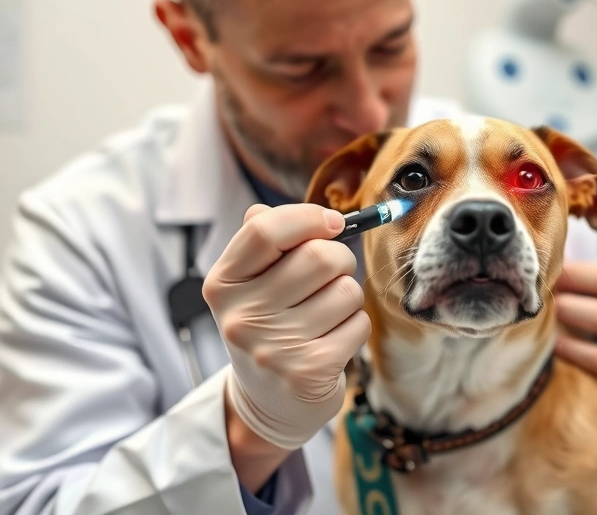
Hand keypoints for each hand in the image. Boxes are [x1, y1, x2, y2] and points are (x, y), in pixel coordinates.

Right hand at [203, 203, 369, 454]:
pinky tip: (333, 341)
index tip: (333, 223)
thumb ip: (261, 243)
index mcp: (223, 284)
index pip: (265, 230)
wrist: (268, 402)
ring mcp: (273, 348)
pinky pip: (358, 324)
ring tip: (327, 315)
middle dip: (340, 260)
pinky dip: (355, 327)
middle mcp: (241, 316)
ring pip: (346, 290)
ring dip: (348, 297)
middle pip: (320, 256)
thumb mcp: (252, 285)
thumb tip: (264, 208)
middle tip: (333, 276)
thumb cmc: (270, 326)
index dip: (309, 218)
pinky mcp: (308, 372)